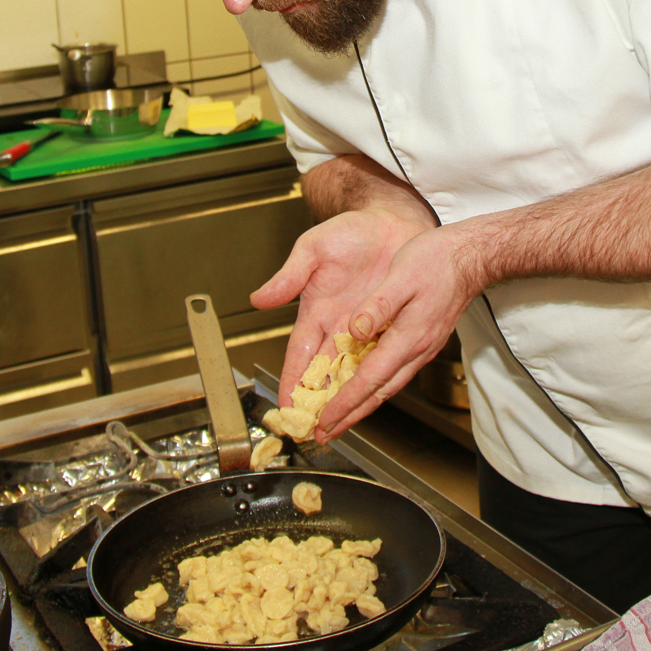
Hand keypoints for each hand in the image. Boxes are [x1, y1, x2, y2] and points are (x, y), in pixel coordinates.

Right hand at [252, 207, 430, 412]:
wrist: (391, 221)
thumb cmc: (350, 232)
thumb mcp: (313, 248)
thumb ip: (289, 275)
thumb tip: (260, 298)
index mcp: (315, 311)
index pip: (300, 355)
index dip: (293, 381)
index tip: (286, 406)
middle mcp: (338, 325)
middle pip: (323, 373)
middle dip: (316, 402)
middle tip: (310, 429)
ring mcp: (363, 329)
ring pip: (351, 372)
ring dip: (344, 398)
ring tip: (339, 424)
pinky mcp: (387, 326)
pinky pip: (379, 358)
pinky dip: (374, 379)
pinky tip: (372, 398)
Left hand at [312, 223, 485, 439]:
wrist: (470, 257)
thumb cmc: (437, 261)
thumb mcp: (401, 276)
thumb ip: (378, 306)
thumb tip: (354, 331)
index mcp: (408, 337)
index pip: (371, 379)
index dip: (346, 403)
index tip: (326, 420)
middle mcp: (416, 350)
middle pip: (379, 393)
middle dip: (351, 416)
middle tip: (326, 434)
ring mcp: (422, 348)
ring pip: (388, 386)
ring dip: (363, 406)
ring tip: (340, 419)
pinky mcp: (423, 342)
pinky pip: (395, 373)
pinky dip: (376, 387)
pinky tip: (365, 387)